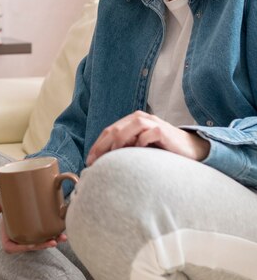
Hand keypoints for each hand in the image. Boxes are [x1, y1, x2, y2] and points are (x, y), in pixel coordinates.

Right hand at [0, 195, 66, 253]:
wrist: (17, 198)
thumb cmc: (7, 202)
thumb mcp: (0, 200)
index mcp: (8, 236)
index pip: (13, 248)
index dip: (24, 248)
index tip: (32, 245)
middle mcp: (19, 239)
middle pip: (31, 247)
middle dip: (43, 246)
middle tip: (53, 241)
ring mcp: (29, 237)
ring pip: (41, 243)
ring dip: (53, 242)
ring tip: (62, 238)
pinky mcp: (37, 233)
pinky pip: (46, 237)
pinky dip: (55, 236)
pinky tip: (63, 234)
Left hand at [86, 110, 209, 165]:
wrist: (190, 148)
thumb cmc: (162, 149)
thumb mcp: (140, 147)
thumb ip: (126, 148)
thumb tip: (104, 161)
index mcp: (132, 121)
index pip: (109, 130)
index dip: (98, 145)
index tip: (90, 160)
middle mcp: (141, 118)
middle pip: (116, 128)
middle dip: (102, 145)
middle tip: (94, 160)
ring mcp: (152, 123)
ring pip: (130, 127)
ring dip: (119, 141)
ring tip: (112, 155)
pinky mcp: (163, 130)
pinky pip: (148, 133)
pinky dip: (141, 142)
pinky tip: (138, 151)